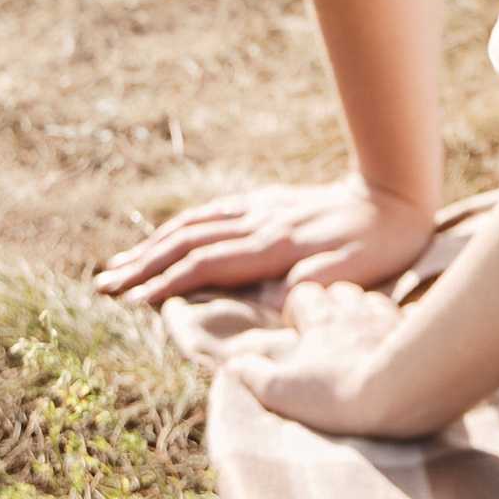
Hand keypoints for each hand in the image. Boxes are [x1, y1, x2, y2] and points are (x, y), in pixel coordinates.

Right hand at [93, 175, 435, 303]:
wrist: (395, 195)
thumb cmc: (377, 243)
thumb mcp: (351, 272)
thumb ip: (310, 286)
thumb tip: (271, 303)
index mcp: (274, 244)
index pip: (206, 264)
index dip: (167, 282)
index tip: (133, 301)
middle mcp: (259, 222)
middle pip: (187, 241)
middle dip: (143, 264)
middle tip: (104, 284)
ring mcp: (260, 208)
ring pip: (194, 224)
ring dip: (153, 244)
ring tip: (120, 263)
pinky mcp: (267, 202)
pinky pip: (212, 212)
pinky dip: (181, 225)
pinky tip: (167, 234)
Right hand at [229, 280, 422, 435]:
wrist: (399, 394)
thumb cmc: (337, 393)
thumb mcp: (282, 391)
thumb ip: (255, 376)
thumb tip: (235, 365)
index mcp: (321, 320)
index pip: (304, 294)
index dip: (298, 306)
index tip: (297, 326)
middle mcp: (355, 310)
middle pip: (341, 290)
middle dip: (333, 302)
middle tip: (329, 326)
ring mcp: (389, 318)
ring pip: (375, 299)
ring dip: (367, 310)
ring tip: (364, 330)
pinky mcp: (417, 332)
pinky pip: (413, 317)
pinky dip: (406, 323)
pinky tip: (408, 334)